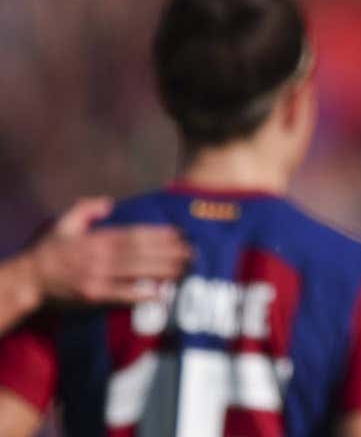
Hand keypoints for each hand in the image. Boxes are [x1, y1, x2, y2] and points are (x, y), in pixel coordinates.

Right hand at [30, 197, 191, 304]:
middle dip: (169, 252)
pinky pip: (121, 295)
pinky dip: (140, 294)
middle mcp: (100, 255)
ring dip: (163, 270)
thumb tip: (110, 203)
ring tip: (184, 269)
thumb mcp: (64, 222)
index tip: (180, 234)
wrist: (29, 279)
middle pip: (142, 252)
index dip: (159, 234)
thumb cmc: (49, 250)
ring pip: (136, 271)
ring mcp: (97, 276)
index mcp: (97, 238)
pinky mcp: (93, 295)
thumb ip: (86, 208)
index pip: (135, 234)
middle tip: (192, 252)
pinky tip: (159, 294)